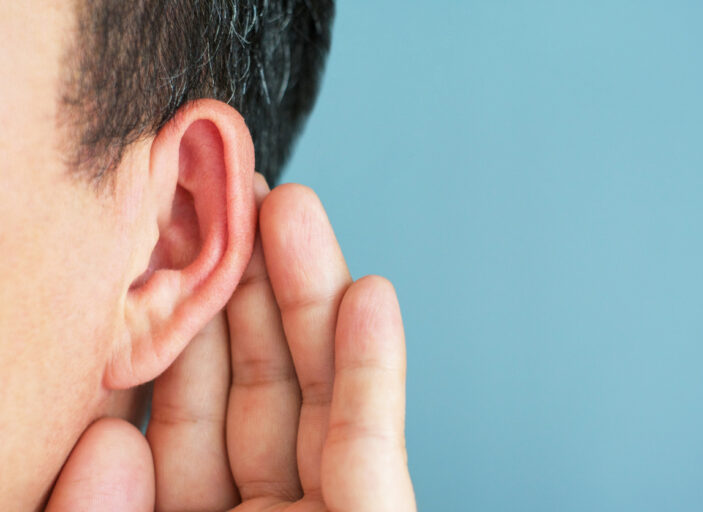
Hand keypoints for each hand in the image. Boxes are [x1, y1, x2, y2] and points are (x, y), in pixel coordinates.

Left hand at [46, 177, 416, 511]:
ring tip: (295, 211)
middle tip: (238, 205)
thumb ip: (93, 511)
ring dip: (315, 301)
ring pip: (321, 400)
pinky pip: (372, 448)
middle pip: (259, 390)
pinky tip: (368, 296)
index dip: (180, 333)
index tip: (169, 256)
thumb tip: (108, 437)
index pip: (181, 420)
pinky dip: (376, 371)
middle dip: (252, 288)